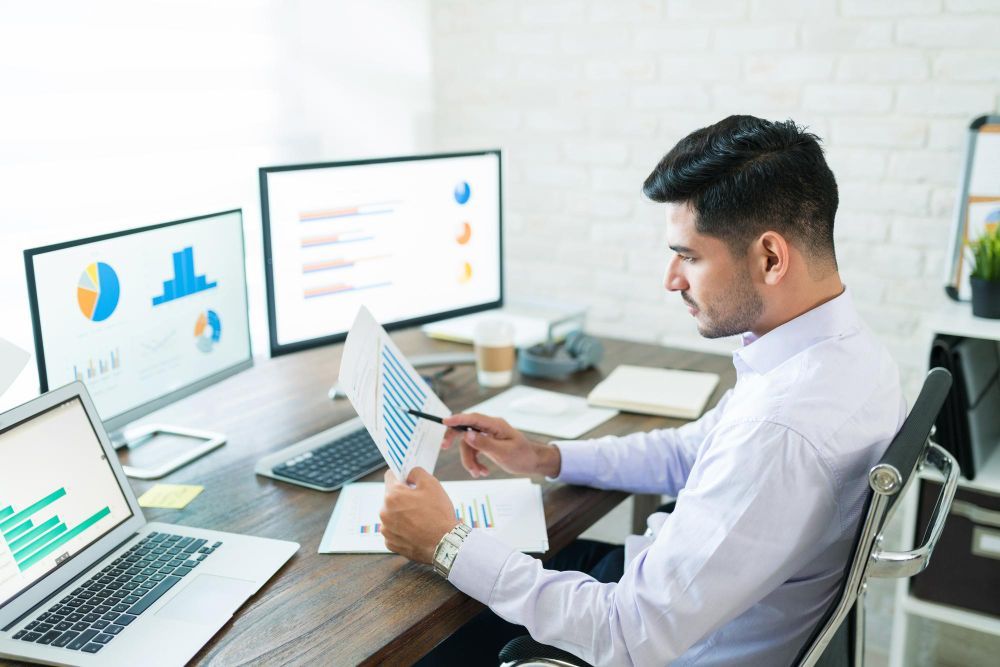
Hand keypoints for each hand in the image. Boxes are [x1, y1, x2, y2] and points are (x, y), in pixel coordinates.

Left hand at [380, 467, 458, 563]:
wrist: (445, 544)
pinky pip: (394, 530)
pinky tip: (416, 529)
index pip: (390, 476)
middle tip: (420, 502)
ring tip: (419, 518)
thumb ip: (416, 472)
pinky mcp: (390, 543)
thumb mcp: (432, 484)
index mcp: (392, 495)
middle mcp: (384, 512)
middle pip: (391, 496)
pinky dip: (402, 529)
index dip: (402, 476)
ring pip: (392, 514)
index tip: (409, 480)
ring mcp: (386, 530)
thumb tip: (409, 473)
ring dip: (402, 513)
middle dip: (403, 496)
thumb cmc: (439, 514)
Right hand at [441, 413, 560, 478]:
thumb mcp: (504, 452)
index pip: (473, 418)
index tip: (444, 421)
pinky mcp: (486, 443)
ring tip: (478, 473)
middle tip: (444, 446)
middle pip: (466, 428)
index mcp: (496, 425)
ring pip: (468, 445)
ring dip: (470, 461)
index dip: (458, 419)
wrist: (532, 462)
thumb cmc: (523, 456)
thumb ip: (485, 444)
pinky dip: (475, 462)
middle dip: (455, 439)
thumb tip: (467, 435)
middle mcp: (490, 427)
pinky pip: (474, 451)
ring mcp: (487, 435)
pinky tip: (482, 472)